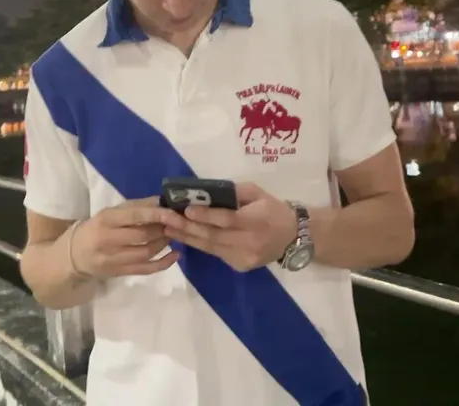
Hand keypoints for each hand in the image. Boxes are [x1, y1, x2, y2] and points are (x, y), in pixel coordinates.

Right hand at [71, 197, 180, 277]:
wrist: (75, 254)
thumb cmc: (98, 227)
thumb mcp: (112, 212)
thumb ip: (137, 206)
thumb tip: (163, 200)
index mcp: (107, 219)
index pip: (135, 216)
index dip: (157, 215)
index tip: (175, 214)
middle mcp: (108, 239)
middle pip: (143, 235)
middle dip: (163, 229)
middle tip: (175, 224)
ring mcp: (113, 258)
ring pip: (146, 253)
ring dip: (164, 243)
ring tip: (172, 235)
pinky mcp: (119, 272)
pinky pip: (146, 269)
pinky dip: (164, 263)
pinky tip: (175, 255)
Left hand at [164, 183, 297, 272]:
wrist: (293, 237)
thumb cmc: (273, 210)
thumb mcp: (258, 193)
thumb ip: (235, 192)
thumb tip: (206, 192)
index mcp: (255, 220)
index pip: (226, 219)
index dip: (205, 216)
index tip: (185, 210)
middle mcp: (249, 241)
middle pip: (213, 235)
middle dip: (187, 227)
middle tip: (165, 219)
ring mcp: (244, 257)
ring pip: (210, 247)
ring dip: (187, 237)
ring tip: (167, 228)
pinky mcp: (240, 265)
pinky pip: (216, 254)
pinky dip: (200, 245)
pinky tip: (185, 237)